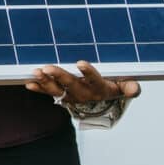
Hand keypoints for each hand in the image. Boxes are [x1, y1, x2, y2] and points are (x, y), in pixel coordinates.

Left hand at [25, 60, 140, 103]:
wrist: (100, 101)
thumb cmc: (111, 86)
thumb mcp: (122, 86)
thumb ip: (128, 87)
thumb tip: (134, 88)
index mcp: (100, 89)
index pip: (95, 81)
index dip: (88, 73)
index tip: (81, 63)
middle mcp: (83, 94)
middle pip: (71, 85)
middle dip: (59, 76)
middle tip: (48, 68)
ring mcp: (70, 95)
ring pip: (57, 90)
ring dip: (45, 82)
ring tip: (36, 72)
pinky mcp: (60, 95)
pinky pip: (48, 92)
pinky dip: (38, 88)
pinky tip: (29, 83)